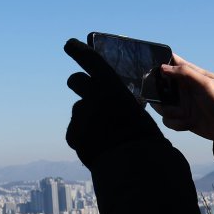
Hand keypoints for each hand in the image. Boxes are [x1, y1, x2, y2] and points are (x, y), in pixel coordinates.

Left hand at [64, 38, 162, 166]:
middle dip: (80, 84)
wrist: (136, 168)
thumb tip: (109, 102)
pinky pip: (74, 132)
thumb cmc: (144, 139)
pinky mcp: (73, 135)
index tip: (69, 44)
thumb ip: (117, 101)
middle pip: (76, 80)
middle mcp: (92, 96)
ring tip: (105, 135)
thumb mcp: (135, 111)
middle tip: (88, 94)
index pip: (91, 59)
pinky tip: (98, 147)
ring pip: (78, 111)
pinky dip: (83, 137)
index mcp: (111, 86)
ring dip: (86, 117)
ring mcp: (80, 116)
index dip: (79, 50)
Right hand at [151, 54, 213, 142]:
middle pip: (160, 86)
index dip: (160, 62)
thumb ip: (185, 72)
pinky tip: (189, 123)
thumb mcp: (205, 83)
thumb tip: (163, 67)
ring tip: (183, 113)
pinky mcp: (182, 119)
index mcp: (189, 75)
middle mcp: (183, 88)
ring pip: (162, 105)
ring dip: (169, 111)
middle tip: (167, 99)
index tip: (154, 70)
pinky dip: (176, 123)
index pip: (171, 62)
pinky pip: (168, 121)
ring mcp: (182, 104)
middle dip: (160, 94)